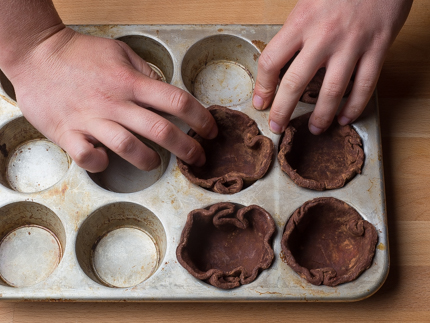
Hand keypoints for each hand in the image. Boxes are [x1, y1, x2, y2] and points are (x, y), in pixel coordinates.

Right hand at [5, 27, 217, 171]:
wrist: (36, 55)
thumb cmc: (79, 54)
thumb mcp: (119, 52)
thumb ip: (145, 72)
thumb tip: (166, 88)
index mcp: (131, 81)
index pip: (177, 101)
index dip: (201, 118)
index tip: (210, 130)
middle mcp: (115, 102)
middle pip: (161, 129)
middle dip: (187, 147)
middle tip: (197, 157)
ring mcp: (91, 119)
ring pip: (128, 146)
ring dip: (148, 160)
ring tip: (155, 162)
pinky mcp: (68, 132)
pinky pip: (88, 157)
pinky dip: (101, 163)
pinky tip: (107, 160)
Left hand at [253, 0, 411, 134]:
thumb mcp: (307, 4)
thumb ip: (295, 34)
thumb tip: (280, 64)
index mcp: (301, 22)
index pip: (271, 62)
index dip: (263, 87)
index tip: (261, 102)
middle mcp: (323, 36)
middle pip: (295, 83)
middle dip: (283, 111)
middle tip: (277, 127)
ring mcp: (351, 44)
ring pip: (331, 91)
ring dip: (320, 116)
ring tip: (314, 129)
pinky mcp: (377, 48)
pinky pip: (364, 85)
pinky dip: (354, 107)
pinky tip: (345, 118)